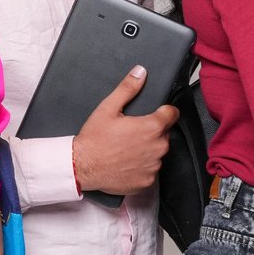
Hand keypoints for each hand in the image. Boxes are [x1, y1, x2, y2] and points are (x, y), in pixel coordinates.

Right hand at [71, 66, 179, 195]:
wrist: (81, 166)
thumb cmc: (94, 139)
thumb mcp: (108, 108)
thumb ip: (127, 89)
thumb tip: (140, 72)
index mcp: (151, 127)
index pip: (172, 114)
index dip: (163, 112)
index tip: (155, 114)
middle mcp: (157, 147)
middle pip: (164, 134)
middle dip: (151, 132)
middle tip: (131, 133)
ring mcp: (153, 166)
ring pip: (157, 153)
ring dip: (147, 150)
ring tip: (126, 149)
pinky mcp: (148, 181)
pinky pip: (150, 170)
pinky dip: (141, 167)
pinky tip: (126, 163)